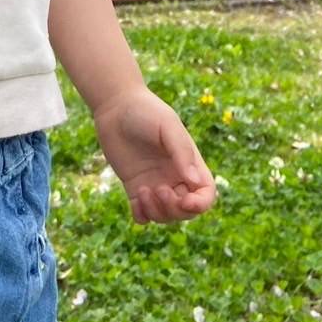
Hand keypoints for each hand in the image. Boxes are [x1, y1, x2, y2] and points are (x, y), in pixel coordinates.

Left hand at [93, 85, 216, 224]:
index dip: (200, 205)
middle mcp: (175, 178)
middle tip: (158, 190)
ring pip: (165, 216)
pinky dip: (142, 216)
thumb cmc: (146, 111)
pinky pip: (143, 215)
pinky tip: (135, 201)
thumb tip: (195, 183)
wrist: (115, 106)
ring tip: (143, 191)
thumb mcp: (167, 126)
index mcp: (190, 164)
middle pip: (186, 211)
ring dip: (157, 212)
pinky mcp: (135, 188)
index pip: (205, 195)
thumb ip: (181, 152)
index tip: (186, 201)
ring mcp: (155, 184)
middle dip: (175, 209)